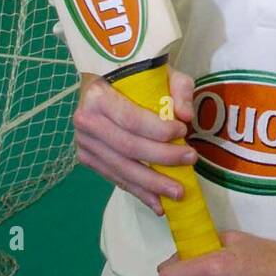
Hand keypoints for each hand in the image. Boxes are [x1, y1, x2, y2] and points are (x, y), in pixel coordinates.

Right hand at [72, 67, 198, 214]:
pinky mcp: (87, 159)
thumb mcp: (161, 72)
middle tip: (190, 161)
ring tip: (178, 192)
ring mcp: (84, 143)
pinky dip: (138, 192)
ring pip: (121, 168)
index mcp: (99, 96)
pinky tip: (158, 203)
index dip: (159, 131)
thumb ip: (178, 89)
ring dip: (152, 184)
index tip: (184, 132)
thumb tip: (186, 116)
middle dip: (162, 159)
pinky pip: (115, 178)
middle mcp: (86, 121)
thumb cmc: (134, 77)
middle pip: (128, 147)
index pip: (132, 120)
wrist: (102, 84)